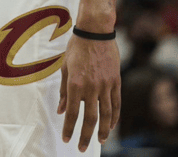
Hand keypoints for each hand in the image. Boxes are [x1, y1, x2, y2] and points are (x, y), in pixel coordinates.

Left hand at [57, 34, 120, 151]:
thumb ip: (63, 91)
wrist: (95, 32)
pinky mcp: (116, 81)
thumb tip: (61, 110)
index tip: (67, 139)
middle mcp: (91, 87)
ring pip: (106, 115)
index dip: (69, 128)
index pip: (72, 113)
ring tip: (100, 141)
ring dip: (103, 131)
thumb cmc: (76, 48)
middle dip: (85, 136)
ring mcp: (105, 85)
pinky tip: (112, 125)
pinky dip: (114, 117)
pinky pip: (116, 103)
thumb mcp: (65, 68)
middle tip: (81, 148)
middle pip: (90, 119)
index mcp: (75, 84)